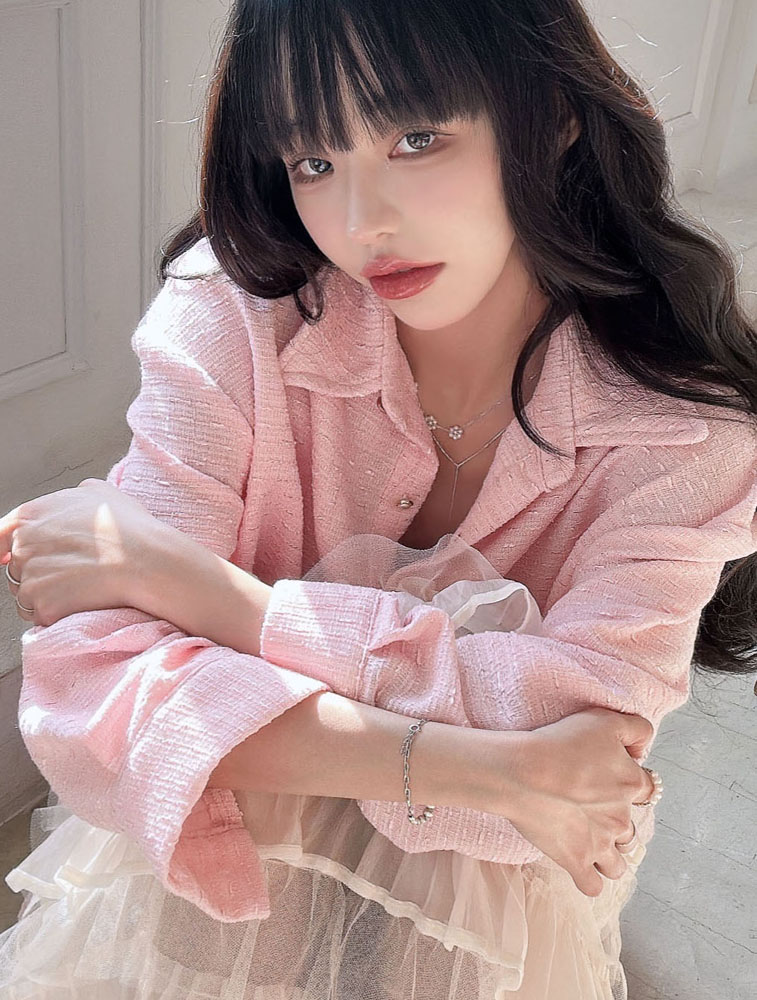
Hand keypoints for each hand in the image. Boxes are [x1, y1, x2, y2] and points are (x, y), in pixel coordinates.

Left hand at [0, 478, 170, 626]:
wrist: (145, 561)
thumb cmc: (129, 528)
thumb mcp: (101, 491)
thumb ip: (74, 493)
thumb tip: (74, 497)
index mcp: (31, 515)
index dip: (4, 548)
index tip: (6, 558)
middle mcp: (23, 544)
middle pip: (15, 565)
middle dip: (36, 571)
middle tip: (70, 572)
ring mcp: (30, 576)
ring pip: (24, 592)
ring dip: (44, 593)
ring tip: (78, 588)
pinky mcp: (41, 604)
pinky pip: (38, 614)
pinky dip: (53, 612)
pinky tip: (79, 602)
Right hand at [491, 707, 655, 897]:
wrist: (522, 771)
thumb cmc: (560, 742)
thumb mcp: (605, 719)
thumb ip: (636, 729)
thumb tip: (643, 750)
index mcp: (631, 784)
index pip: (647, 788)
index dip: (631, 781)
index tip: (611, 776)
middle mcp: (621, 818)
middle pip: (630, 828)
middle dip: (616, 821)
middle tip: (590, 808)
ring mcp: (600, 845)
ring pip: (618, 863)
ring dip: (608, 855)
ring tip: (589, 841)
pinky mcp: (576, 862)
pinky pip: (593, 886)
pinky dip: (589, 880)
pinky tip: (580, 868)